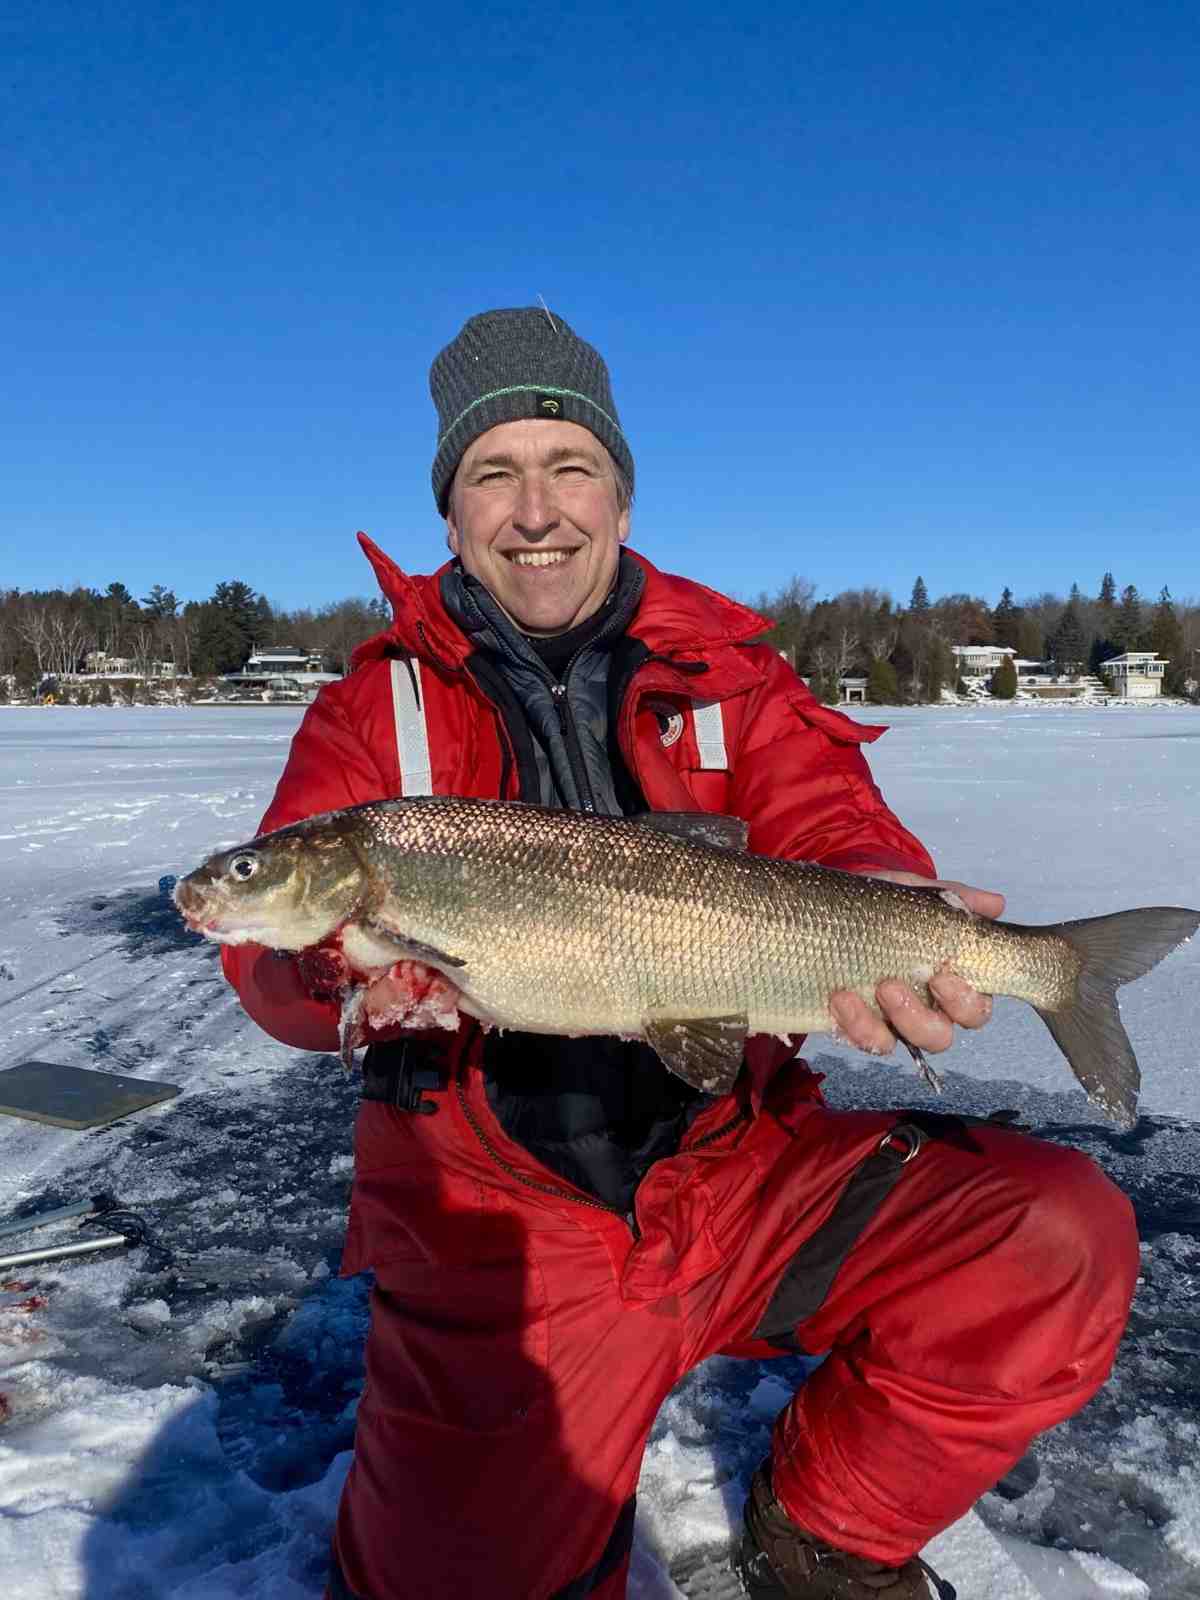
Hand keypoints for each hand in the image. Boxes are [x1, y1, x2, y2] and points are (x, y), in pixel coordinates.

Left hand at [829, 872, 1004, 1057]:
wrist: (823, 909)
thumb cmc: (879, 906)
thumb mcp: (910, 893)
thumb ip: (952, 899)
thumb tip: (996, 904)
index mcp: (948, 981)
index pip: (974, 1008)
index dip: (966, 1001)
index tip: (942, 975)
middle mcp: (924, 1008)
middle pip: (941, 1037)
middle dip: (922, 1019)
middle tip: (894, 987)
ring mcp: (890, 1021)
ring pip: (907, 1044)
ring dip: (893, 1020)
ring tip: (874, 987)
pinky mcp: (857, 1027)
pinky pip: (866, 1041)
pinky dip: (855, 1023)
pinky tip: (841, 997)